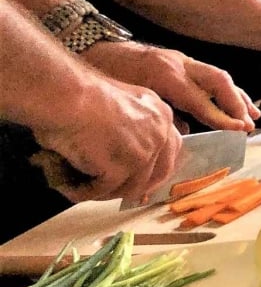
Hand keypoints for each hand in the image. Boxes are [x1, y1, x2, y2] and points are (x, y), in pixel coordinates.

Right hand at [35, 75, 180, 202]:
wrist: (64, 95)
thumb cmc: (78, 95)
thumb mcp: (119, 104)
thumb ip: (132, 128)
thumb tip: (127, 161)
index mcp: (160, 113)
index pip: (171, 149)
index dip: (154, 168)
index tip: (140, 180)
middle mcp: (159, 132)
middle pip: (159, 174)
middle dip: (135, 187)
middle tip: (106, 191)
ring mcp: (144, 151)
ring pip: (130, 187)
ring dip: (104, 191)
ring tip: (77, 183)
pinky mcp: (123, 168)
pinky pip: (103, 191)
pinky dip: (83, 191)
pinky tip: (67, 184)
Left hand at [82, 40, 257, 130]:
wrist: (89, 45)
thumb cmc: (104, 75)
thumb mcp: (127, 99)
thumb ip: (157, 114)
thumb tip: (182, 131)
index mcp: (165, 75)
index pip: (201, 100)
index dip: (222, 116)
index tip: (240, 130)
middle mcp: (178, 63)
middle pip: (218, 80)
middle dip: (236, 102)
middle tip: (249, 123)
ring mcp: (180, 59)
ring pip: (217, 75)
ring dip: (236, 95)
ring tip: (252, 114)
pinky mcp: (178, 60)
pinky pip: (208, 73)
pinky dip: (224, 88)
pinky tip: (233, 100)